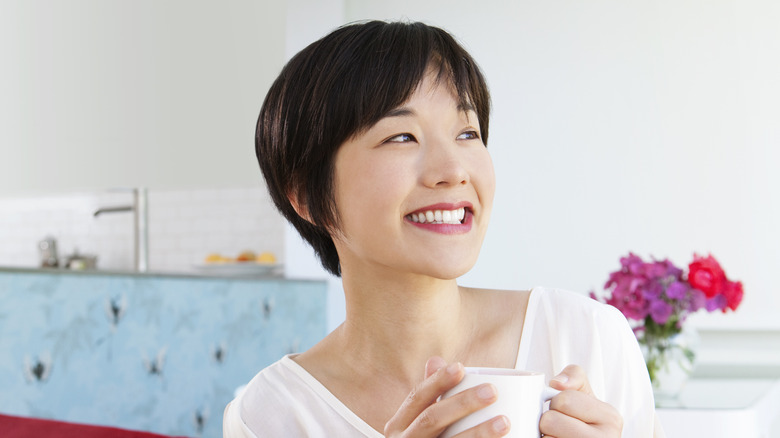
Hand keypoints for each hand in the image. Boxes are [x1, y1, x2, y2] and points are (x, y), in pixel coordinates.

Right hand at [384, 356, 509, 437]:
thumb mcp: (417, 423)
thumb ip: (429, 395)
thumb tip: (436, 360)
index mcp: (399, 426)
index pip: (417, 398)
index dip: (437, 381)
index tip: (461, 367)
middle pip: (432, 420)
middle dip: (462, 403)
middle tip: (492, 391)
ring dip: (478, 433)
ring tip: (505, 421)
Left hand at [540, 364, 622, 436]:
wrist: (589, 437)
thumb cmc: (582, 417)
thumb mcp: (584, 392)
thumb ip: (574, 376)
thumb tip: (557, 383)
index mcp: (610, 417)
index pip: (564, 400)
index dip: (556, 402)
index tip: (566, 410)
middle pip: (550, 421)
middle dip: (548, 420)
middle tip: (559, 426)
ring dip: (545, 436)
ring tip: (558, 436)